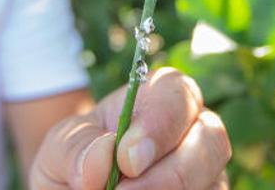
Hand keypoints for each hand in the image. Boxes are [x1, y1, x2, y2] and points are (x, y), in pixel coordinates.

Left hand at [29, 68, 231, 189]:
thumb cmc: (76, 160)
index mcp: (160, 99)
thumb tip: (103, 157)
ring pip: (214, 182)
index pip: (177, 93)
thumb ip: (75, 147)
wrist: (77, 188)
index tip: (127, 160)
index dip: (159, 126)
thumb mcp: (60, 148)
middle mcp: (195, 131)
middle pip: (211, 140)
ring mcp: (208, 172)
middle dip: (172, 173)